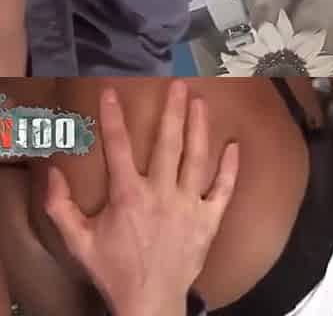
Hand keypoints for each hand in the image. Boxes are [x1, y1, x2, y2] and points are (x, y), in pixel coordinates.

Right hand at [45, 81, 239, 315]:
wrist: (149, 301)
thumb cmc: (115, 271)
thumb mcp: (79, 242)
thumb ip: (61, 207)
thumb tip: (52, 174)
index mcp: (129, 195)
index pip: (117, 148)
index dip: (113, 118)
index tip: (112, 92)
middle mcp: (162, 193)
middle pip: (167, 143)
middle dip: (172, 111)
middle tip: (178, 84)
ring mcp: (189, 204)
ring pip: (197, 159)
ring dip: (199, 128)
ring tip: (201, 103)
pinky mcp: (209, 219)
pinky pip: (223, 189)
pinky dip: (230, 167)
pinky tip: (234, 145)